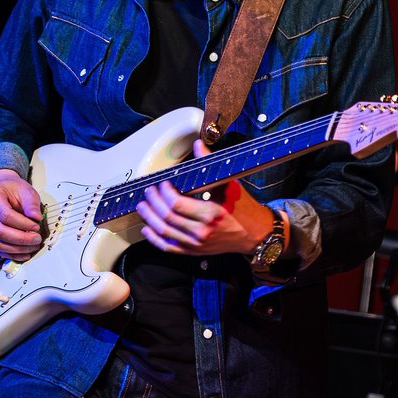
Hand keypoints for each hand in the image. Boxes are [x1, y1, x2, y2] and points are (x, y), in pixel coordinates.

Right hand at [0, 168, 44, 259]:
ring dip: (17, 249)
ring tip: (32, 247)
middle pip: (0, 232)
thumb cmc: (12, 189)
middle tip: (37, 239)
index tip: (36, 226)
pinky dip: (10, 254)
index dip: (23, 224)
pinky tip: (23, 254)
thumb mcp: (25, 189)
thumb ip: (31, 203)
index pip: (5, 215)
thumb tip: (36, 217)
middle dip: (21, 239)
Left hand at [137, 140, 277, 256]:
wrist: (255, 233)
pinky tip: (147, 229)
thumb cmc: (243, 207)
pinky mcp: (195, 252)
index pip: (177, 204)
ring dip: (150, 219)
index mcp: (211, 214)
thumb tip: (198, 145)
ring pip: (165, 233)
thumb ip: (210, 164)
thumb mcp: (229, 183)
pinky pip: (169, 248)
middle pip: (168, 218)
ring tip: (142, 206)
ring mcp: (197, 244)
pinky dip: (155, 239)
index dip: (165, 193)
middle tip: (149, 191)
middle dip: (154, 203)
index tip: (162, 183)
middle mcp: (202, 232)